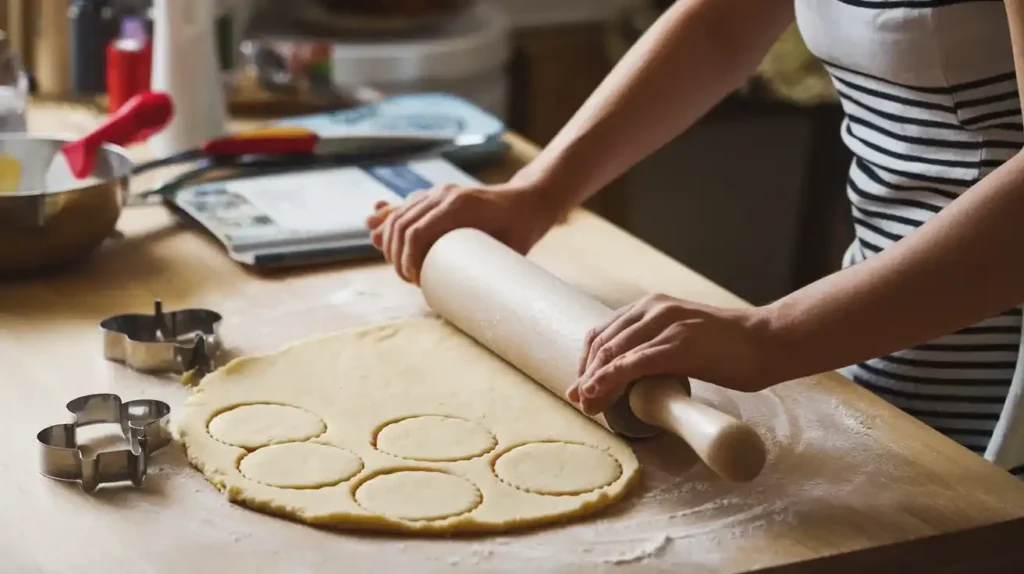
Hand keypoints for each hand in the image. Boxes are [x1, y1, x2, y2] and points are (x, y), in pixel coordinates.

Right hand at [365, 181, 561, 283]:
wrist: (527, 201)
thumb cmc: (521, 230)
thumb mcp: (508, 248)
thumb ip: (488, 266)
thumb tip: (464, 297)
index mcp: (460, 205)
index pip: (417, 232)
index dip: (409, 260)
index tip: (416, 282)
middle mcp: (444, 194)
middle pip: (402, 225)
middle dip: (396, 255)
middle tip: (408, 280)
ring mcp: (438, 192)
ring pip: (399, 215)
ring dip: (389, 241)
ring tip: (398, 266)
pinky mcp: (435, 196)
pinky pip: (405, 206)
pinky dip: (387, 217)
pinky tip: (373, 224)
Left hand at [569, 294, 776, 414]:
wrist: (766, 341)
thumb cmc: (726, 348)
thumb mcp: (680, 339)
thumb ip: (653, 349)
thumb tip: (626, 377)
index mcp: (650, 306)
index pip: (603, 333)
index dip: (586, 363)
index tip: (582, 388)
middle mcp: (653, 308)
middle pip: (602, 343)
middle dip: (586, 375)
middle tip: (580, 402)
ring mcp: (666, 323)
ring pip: (613, 352)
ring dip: (594, 382)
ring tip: (588, 405)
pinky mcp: (679, 343)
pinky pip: (634, 362)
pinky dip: (610, 379)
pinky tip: (598, 393)